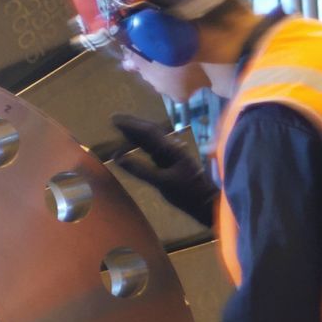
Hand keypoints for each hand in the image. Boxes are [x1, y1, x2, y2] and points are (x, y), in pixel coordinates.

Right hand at [104, 113, 218, 222]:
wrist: (207, 202)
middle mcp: (172, 147)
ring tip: (121, 128)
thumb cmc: (187, 193)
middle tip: (114, 119)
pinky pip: (154, 147)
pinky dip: (142, 142)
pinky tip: (135, 144)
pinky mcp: (172, 161)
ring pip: (153, 138)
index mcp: (171, 149)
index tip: (114, 119)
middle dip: (133, 123)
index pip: (148, 132)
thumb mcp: (162, 183)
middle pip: (150, 130)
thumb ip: (140, 170)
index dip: (130, 125)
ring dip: (137, 131)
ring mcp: (173, 154)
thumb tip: (118, 157)